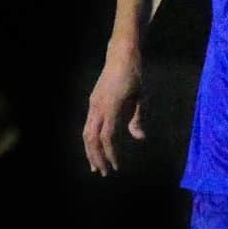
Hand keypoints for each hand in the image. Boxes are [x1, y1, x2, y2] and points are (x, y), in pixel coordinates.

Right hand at [83, 48, 145, 175]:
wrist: (121, 56)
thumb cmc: (135, 75)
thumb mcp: (141, 96)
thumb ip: (138, 118)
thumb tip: (139, 138)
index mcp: (111, 107)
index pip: (107, 137)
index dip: (110, 154)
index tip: (116, 165)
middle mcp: (98, 107)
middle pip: (91, 139)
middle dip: (96, 157)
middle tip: (103, 173)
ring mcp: (93, 104)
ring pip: (86, 133)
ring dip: (90, 151)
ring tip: (96, 165)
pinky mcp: (92, 101)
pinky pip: (88, 125)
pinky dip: (90, 139)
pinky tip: (95, 147)